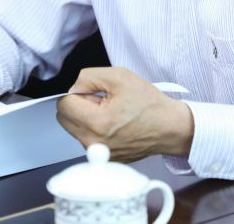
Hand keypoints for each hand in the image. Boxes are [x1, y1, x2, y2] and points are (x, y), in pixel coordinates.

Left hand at [56, 67, 192, 162]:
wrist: (170, 127)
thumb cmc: (150, 104)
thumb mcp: (119, 76)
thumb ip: (87, 77)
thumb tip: (72, 87)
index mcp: (97, 123)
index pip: (63, 104)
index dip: (76, 92)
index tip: (91, 91)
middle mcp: (94, 143)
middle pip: (64, 118)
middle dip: (78, 105)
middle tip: (101, 100)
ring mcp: (100, 153)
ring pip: (74, 128)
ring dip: (86, 117)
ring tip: (110, 112)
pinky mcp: (104, 157)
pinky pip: (86, 138)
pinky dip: (94, 129)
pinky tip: (113, 123)